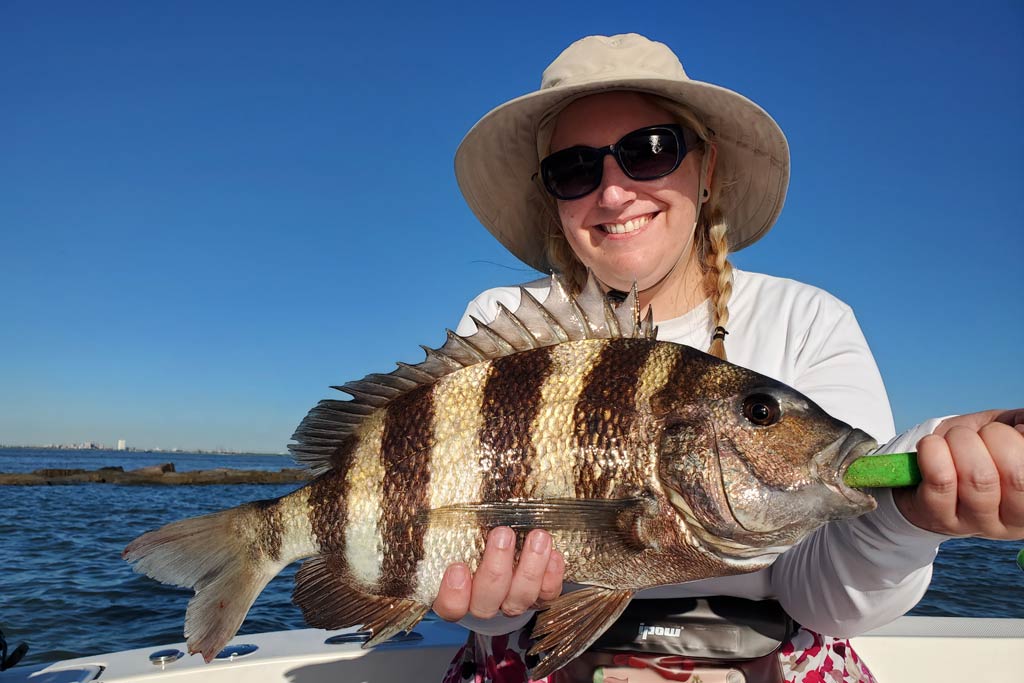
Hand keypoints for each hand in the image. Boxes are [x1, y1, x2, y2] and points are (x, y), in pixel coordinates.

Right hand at [432, 527, 564, 621]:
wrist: (502, 556)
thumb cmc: (470, 540)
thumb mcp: (456, 533)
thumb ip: (448, 524)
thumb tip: (441, 486)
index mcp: (455, 594)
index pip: (449, 606)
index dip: (453, 593)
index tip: (457, 567)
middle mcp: (482, 603)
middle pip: (487, 601)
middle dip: (496, 568)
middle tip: (502, 534)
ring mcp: (511, 602)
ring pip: (520, 598)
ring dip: (530, 567)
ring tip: (538, 537)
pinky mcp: (538, 597)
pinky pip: (547, 595)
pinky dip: (552, 577)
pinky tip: (555, 555)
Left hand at [893, 409, 1023, 538]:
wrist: (931, 463)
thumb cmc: (979, 447)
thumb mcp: (1009, 432)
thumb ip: (1023, 424)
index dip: (1020, 443)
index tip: (1014, 430)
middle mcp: (1013, 521)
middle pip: (1017, 477)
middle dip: (995, 437)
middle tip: (981, 433)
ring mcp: (974, 524)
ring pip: (977, 478)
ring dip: (961, 441)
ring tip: (954, 438)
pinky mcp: (937, 518)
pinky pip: (940, 481)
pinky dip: (933, 450)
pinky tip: (932, 445)